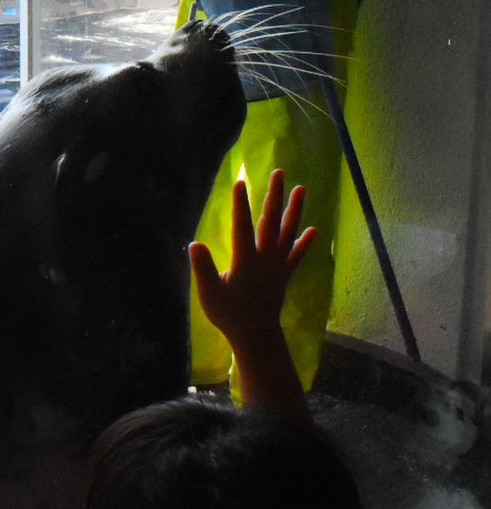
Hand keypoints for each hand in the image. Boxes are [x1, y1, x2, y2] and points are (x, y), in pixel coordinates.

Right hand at [189, 171, 316, 354]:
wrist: (255, 335)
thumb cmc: (229, 314)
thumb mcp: (209, 293)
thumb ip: (202, 268)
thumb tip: (194, 243)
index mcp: (246, 260)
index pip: (242, 226)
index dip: (240, 204)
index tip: (240, 182)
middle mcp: (265, 258)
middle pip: (270, 221)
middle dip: (274, 196)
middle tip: (279, 173)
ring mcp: (278, 265)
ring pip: (287, 232)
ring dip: (294, 210)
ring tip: (301, 188)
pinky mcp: (284, 274)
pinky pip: (296, 255)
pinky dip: (305, 243)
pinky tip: (314, 230)